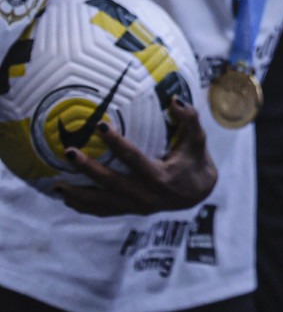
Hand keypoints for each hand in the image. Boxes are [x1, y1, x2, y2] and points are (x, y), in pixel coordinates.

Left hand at [57, 100, 215, 216]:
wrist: (197, 193)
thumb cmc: (195, 161)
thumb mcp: (197, 140)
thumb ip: (190, 119)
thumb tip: (175, 99)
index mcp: (161, 176)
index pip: (133, 158)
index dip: (116, 143)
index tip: (99, 126)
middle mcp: (146, 195)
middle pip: (110, 182)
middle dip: (87, 168)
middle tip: (69, 153)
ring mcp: (136, 206)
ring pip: (101, 201)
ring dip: (77, 194)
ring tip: (56, 185)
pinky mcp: (130, 211)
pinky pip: (102, 211)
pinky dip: (83, 206)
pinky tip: (66, 199)